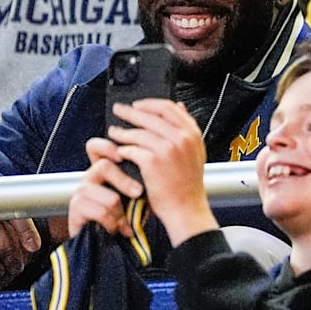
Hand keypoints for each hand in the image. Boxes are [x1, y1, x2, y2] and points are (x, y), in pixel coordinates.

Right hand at [68, 137, 142, 238]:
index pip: (96, 147)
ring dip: (118, 210)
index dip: (106, 146)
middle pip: (103, 166)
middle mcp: (89, 180)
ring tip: (122, 220)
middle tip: (138, 193)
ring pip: (105, 193)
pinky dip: (111, 222)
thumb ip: (136, 177)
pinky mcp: (75, 211)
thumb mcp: (135, 195)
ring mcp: (80, 194)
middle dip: (124, 181)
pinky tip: (114, 228)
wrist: (109, 247)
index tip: (122, 155)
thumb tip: (148, 164)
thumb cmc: (125, 219)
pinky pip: (98, 210)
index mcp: (103, 171)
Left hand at [71, 100, 216, 246]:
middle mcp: (181, 138)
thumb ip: (187, 129)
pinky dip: (123, 150)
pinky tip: (119, 151)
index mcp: (192, 133)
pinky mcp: (152, 162)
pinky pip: (131, 149)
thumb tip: (180, 106)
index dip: (149, 104)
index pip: (168, 107)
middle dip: (131, 112)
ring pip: (138, 132)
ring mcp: (167, 149)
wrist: (186, 208)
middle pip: (150, 116)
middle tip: (119, 111)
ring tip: (114, 133)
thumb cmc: (189, 184)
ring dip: (123, 132)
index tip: (138, 105)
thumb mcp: (196, 151)